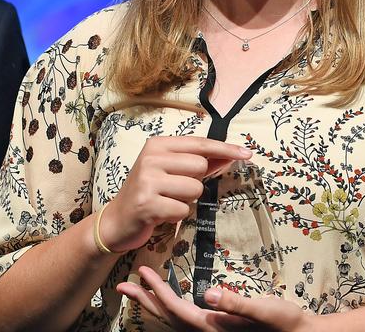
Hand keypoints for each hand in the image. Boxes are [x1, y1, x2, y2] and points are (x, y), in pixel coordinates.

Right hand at [99, 136, 250, 252]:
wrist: (117, 220)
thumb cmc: (149, 192)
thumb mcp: (170, 171)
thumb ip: (199, 163)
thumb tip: (231, 156)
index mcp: (158, 145)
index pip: (200, 144)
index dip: (225, 149)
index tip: (247, 153)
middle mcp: (151, 158)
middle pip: (200, 167)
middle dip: (196, 182)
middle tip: (175, 190)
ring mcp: (147, 181)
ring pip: (195, 189)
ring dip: (186, 200)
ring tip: (167, 201)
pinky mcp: (147, 204)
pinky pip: (183, 210)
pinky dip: (176, 215)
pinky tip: (161, 213)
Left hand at [118, 265, 314, 330]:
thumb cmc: (283, 322)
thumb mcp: (263, 310)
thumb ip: (236, 303)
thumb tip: (209, 294)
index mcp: (213, 327)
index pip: (176, 309)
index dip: (157, 292)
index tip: (142, 273)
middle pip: (167, 317)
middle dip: (144, 300)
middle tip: (123, 284)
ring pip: (172, 320)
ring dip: (153, 304)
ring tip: (138, 289)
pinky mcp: (217, 328)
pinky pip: (183, 319)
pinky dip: (169, 307)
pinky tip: (168, 299)